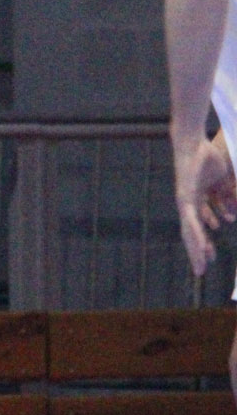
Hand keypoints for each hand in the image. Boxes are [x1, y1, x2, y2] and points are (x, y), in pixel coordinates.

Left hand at [173, 131, 236, 275]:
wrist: (192, 143)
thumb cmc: (207, 158)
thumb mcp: (223, 180)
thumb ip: (226, 194)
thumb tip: (231, 210)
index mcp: (195, 203)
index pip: (197, 228)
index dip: (202, 244)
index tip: (209, 259)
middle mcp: (187, 205)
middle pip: (191, 234)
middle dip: (197, 252)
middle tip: (201, 270)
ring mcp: (184, 202)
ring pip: (189, 230)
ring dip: (196, 248)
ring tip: (202, 263)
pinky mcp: (185, 197)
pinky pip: (191, 219)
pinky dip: (196, 233)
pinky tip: (200, 245)